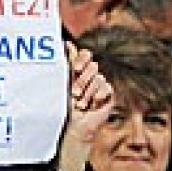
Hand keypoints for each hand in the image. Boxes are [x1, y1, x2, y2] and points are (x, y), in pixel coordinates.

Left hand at [55, 43, 113, 170]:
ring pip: (98, 77)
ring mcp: (99, 86)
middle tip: (74, 93)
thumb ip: (66, 63)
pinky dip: (97, 96)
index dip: (80, 59)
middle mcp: (90, 76)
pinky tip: (92, 104)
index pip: (85, 54)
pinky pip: (106, 87)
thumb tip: (67, 43)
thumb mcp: (62, 83)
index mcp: (78, 70)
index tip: (74, 69)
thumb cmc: (63, 108)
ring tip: (81, 103)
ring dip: (87, 92)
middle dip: (81, 80)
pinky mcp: (108, 96)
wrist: (72, 127)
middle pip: (92, 65)